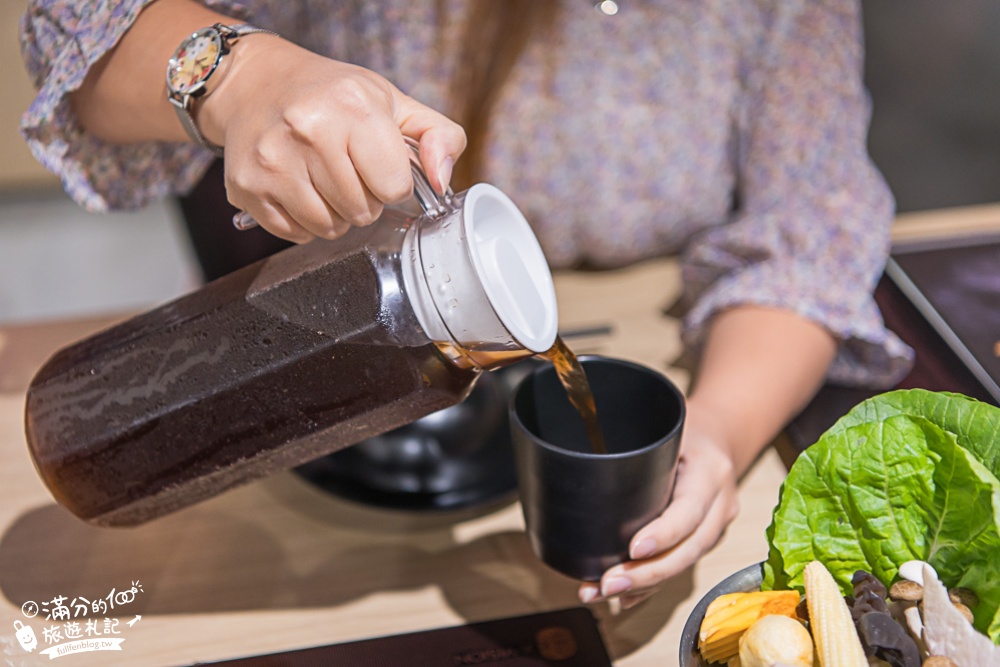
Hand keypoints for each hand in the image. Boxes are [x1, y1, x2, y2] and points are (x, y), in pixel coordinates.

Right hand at [199, 35, 465, 242]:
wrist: (256, 83)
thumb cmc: (332, 95)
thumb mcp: (393, 102)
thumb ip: (439, 136)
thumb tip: (442, 181)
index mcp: (354, 108)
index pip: (394, 188)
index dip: (392, 184)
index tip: (378, 166)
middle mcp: (309, 131)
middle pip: (362, 212)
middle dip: (364, 200)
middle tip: (348, 170)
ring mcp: (273, 162)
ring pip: (328, 228)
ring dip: (335, 215)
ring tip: (324, 180)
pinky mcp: (247, 187)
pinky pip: (295, 233)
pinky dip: (304, 222)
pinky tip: (299, 188)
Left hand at [578, 401, 740, 607]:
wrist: (720, 438)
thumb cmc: (688, 429)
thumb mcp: (670, 424)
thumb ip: (642, 445)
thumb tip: (586, 450)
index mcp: (710, 475)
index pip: (690, 512)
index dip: (663, 534)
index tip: (633, 549)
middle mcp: (719, 507)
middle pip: (687, 551)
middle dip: (646, 574)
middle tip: (607, 584)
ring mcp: (714, 529)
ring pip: (681, 566)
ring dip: (641, 587)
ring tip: (598, 593)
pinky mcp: (701, 542)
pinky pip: (677, 569)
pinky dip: (649, 589)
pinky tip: (622, 601)